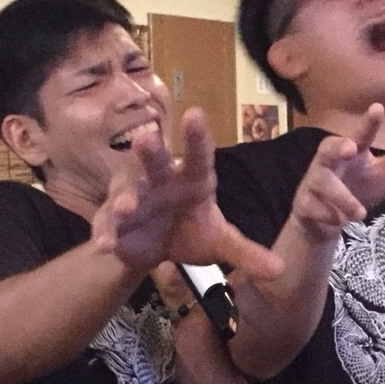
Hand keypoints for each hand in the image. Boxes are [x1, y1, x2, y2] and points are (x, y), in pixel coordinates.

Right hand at [93, 109, 283, 279]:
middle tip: (148, 139)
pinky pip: (107, 222)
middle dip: (151, 151)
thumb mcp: (220, 243)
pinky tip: (105, 245)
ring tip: (127, 207)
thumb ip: (246, 253)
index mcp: (193, 179)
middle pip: (156, 161)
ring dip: (125, 196)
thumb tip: (280, 270)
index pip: (200, 155)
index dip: (197, 136)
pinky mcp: (113, 219)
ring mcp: (134, 197)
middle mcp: (162, 180)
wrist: (156, 250)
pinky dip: (105, 232)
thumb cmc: (191, 231)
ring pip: (126, 188)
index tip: (194, 113)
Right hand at [293, 104, 384, 237]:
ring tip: (360, 212)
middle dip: (337, 147)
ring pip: (322, 183)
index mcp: (352, 151)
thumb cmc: (359, 187)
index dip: (368, 123)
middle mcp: (330, 162)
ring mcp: (314, 182)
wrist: (326, 220)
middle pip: (327, 148)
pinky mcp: (303, 203)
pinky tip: (337, 222)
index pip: (361, 134)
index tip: (377, 108)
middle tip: (350, 148)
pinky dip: (326, 215)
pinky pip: (311, 207)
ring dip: (341, 197)